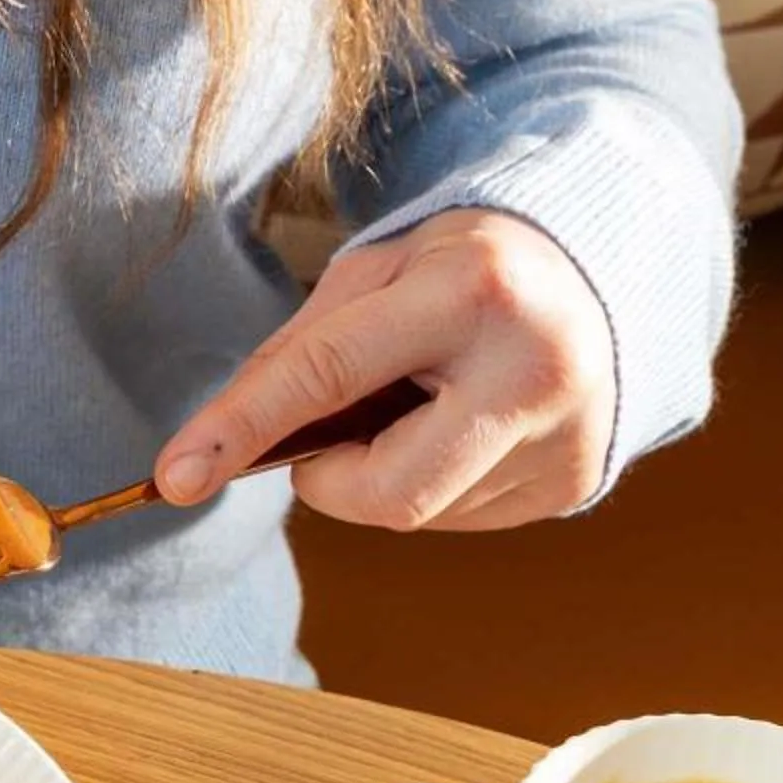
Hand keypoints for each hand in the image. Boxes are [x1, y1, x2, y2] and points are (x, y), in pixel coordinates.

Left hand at [153, 210, 613, 531]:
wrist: (607, 266)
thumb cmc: (468, 264)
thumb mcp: (378, 272)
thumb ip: (298, 352)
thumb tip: (221, 445)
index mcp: (474, 290)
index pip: (328, 375)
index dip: (242, 428)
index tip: (175, 476)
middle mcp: (534, 370)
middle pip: (383, 492)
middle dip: (330, 478)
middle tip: (334, 430)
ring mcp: (568, 437)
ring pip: (417, 513)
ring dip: (385, 474)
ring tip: (427, 401)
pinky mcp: (575, 482)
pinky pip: (458, 517)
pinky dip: (432, 484)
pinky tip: (463, 426)